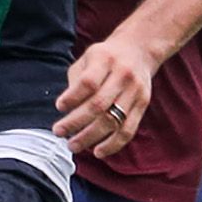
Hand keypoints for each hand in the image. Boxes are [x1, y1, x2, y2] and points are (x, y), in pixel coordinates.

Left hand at [53, 37, 155, 157]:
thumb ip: (76, 81)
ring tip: (73, 145)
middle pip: (98, 104)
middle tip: (59, 132)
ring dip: (91, 137)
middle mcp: (122, 74)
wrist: (139, 50)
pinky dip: (113, 144)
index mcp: (105, 59)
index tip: (59, 107)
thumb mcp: (88, 58)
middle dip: (76, 122)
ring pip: (113, 120)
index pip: (88, 82)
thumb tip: (65, 110)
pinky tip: (98, 152)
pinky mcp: (143, 104)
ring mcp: (135, 91)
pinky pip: (128, 129)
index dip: (72, 98)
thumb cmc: (105, 57)